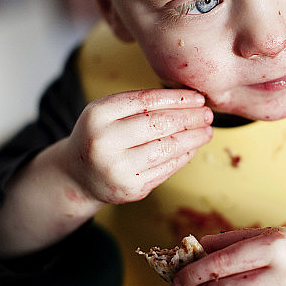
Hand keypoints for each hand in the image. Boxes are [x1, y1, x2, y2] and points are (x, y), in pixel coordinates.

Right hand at [63, 88, 212, 206]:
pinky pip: (165, 169)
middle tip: (208, 114)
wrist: (77, 174)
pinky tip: (192, 148)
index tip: (198, 97)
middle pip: (158, 124)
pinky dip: (183, 156)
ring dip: (192, 139)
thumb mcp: (107, 113)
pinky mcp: (130, 188)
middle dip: (189, 118)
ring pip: (166, 148)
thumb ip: (139, 104)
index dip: (177, 98)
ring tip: (207, 131)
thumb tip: (189, 100)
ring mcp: (116, 168)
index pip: (146, 101)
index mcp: (98, 115)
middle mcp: (103, 142)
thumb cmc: (100, 135)